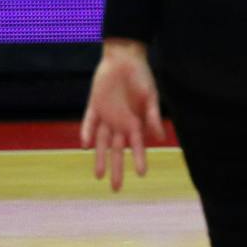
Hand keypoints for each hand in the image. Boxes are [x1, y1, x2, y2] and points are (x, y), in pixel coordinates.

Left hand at [80, 41, 165, 189]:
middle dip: (116, 168)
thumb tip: (161, 138)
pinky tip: (86, 144)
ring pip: (102, 142)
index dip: (140, 159)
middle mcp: (120, 123)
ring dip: (100, 158)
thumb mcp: (151, 96)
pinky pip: (89, 122)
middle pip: (117, 150)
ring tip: (98, 176)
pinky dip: (87, 132)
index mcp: (135, 122)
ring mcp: (106, 116)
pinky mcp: (95, 106)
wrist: (125, 57)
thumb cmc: (142, 76)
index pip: (137, 146)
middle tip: (115, 189)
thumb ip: (153, 116)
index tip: (142, 174)